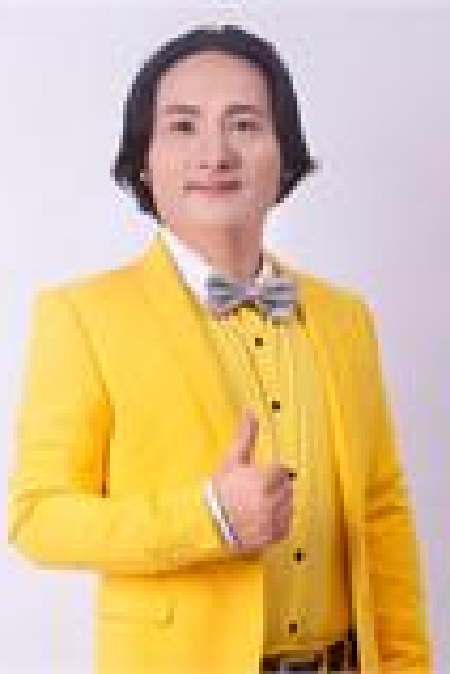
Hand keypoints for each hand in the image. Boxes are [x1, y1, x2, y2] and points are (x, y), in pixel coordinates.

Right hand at [211, 408, 293, 553]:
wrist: (207, 524)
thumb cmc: (218, 491)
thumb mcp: (231, 460)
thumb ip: (245, 435)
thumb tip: (250, 410)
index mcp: (262, 482)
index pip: (282, 469)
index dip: (270, 470)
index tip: (259, 474)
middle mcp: (270, 503)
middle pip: (287, 486)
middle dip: (275, 485)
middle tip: (257, 489)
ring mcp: (272, 522)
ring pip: (288, 505)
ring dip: (278, 502)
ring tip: (259, 503)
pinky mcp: (273, 537)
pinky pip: (286, 525)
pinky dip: (278, 520)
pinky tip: (263, 517)